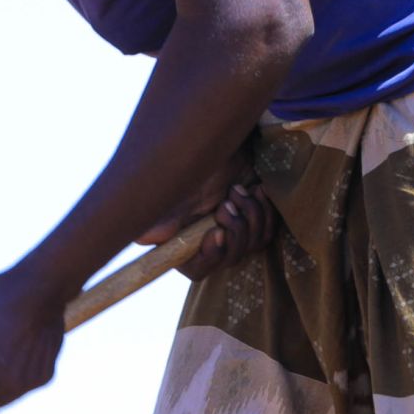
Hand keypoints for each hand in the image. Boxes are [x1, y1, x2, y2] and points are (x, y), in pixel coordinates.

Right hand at [140, 174, 277, 268]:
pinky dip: (266, 212)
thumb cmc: (193, 166)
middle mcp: (207, 242)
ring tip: (239, 190)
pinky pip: (266, 233)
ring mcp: (232, 234)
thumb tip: (147, 238)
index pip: (198, 269)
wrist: (221, 144)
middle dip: (235, 228)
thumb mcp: (175, 190)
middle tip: (227, 202)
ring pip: (252, 245)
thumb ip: (162, 218)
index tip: (218, 232)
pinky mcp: (252, 223)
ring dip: (250, 216)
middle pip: (231, 258)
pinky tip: (258, 190)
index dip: (212, 256)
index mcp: (183, 241)